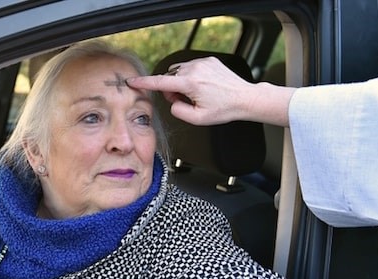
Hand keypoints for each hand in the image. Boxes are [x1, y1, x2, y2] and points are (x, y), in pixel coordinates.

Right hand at [127, 56, 293, 126]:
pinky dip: (191, 77)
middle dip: (172, 90)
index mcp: (190, 83)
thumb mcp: (198, 119)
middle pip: (170, 78)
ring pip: (179, 72)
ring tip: (196, 94)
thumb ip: (178, 112)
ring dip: (181, 82)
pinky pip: (191, 67)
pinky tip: (204, 87)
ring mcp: (202, 63)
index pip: (160, 82)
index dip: (144, 83)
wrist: (245, 98)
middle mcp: (195, 69)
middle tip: (186, 101)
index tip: (131, 81)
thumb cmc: (224, 110)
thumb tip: (172, 102)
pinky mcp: (209, 60)